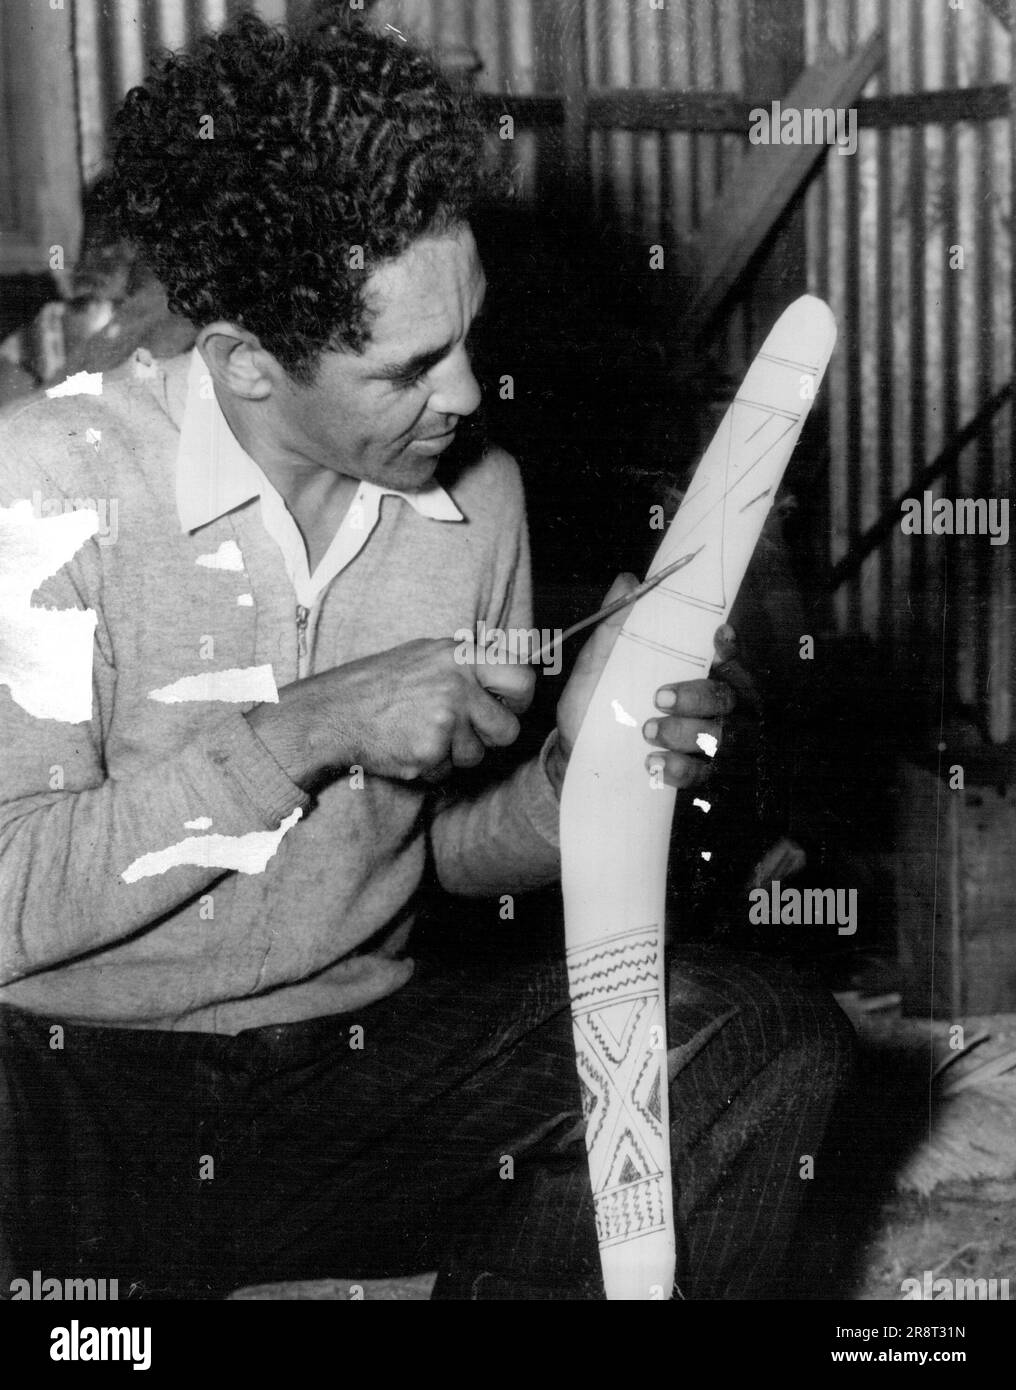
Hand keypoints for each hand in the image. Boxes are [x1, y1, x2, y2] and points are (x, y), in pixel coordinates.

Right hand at [247, 638, 534, 786]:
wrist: (336, 710)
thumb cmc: (383, 682)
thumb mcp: (429, 654)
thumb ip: (471, 664)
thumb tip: (518, 673)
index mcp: (461, 655)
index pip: (523, 679)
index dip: (518, 699)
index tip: (505, 705)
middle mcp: (458, 685)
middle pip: (507, 729)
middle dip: (488, 737)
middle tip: (461, 728)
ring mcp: (445, 719)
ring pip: (478, 755)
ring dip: (456, 753)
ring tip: (423, 732)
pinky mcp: (430, 751)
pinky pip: (449, 772)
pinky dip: (432, 767)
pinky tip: (409, 746)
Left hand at [549, 573, 736, 794]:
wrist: (574, 758)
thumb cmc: (593, 705)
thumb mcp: (595, 666)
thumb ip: (613, 627)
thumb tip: (627, 582)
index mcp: (689, 671)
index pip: (725, 655)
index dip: (730, 647)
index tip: (716, 639)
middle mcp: (706, 705)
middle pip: (728, 695)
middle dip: (698, 695)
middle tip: (659, 698)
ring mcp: (703, 741)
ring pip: (721, 735)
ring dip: (688, 732)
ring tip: (649, 731)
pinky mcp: (693, 774)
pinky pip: (703, 773)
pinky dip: (680, 768)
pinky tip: (653, 764)